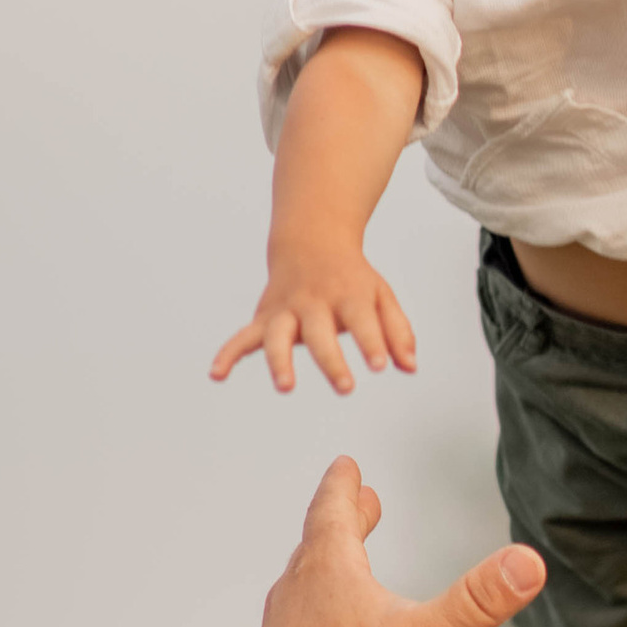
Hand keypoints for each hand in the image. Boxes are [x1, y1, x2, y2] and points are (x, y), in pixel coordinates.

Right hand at [211, 249, 418, 396]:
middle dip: (331, 359)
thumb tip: (410, 368)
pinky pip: (242, 336)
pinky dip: (227, 354)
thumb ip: (397, 332)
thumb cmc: (352, 278)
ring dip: (280, 360)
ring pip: (278, 335)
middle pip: (320, 332)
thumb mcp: (381, 296)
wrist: (311, 240)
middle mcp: (313, 302)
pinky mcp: (264, 317)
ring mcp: (285, 310)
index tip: (380, 366)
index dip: (372, 342)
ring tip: (285, 386)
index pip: (362, 320)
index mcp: (348, 294)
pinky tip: (217, 375)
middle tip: (346, 386)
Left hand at [252, 459, 544, 626]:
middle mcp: (297, 594)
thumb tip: (530, 562)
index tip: (346, 466)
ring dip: (328, 564)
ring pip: (305, 583)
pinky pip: (299, 622)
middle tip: (360, 503)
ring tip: (345, 564)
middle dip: (342, 521)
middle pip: (319, 543)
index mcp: (328, 572)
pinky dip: (319, 608)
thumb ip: (482, 601)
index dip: (342, 486)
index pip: (331, 511)